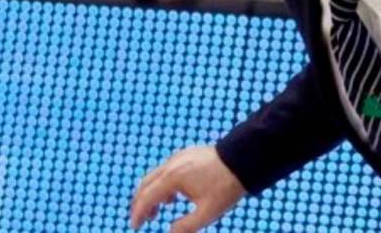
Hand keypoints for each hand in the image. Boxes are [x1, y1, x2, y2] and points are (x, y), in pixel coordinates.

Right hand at [130, 146, 246, 231]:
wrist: (244, 159)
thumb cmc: (227, 186)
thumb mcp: (207, 212)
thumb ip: (185, 227)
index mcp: (173, 177)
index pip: (147, 197)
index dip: (138, 214)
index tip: (135, 227)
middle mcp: (172, 164)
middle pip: (146, 184)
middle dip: (140, 203)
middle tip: (142, 220)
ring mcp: (179, 157)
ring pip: (156, 176)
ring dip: (152, 193)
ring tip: (157, 212)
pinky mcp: (187, 154)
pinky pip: (167, 170)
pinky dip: (163, 184)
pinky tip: (173, 197)